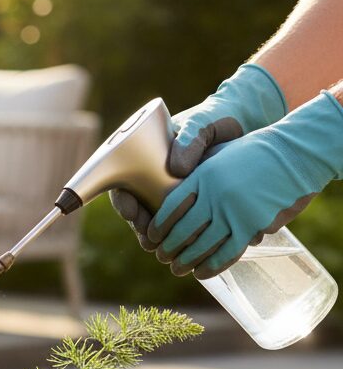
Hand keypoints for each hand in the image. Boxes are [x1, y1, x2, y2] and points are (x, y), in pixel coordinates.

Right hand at [110, 64, 286, 249]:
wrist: (244, 122)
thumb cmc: (216, 118)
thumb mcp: (202, 124)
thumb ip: (190, 140)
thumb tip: (177, 169)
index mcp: (145, 157)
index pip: (123, 182)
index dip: (124, 201)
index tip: (132, 213)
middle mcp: (153, 176)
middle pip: (137, 207)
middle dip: (141, 227)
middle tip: (149, 240)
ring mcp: (171, 190)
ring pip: (157, 220)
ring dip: (157, 237)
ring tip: (163, 249)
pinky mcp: (192, 202)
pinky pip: (181, 222)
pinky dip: (181, 235)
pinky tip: (187, 245)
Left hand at [148, 91, 342, 279]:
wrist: (296, 154)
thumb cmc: (255, 151)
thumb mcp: (220, 153)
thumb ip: (197, 170)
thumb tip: (173, 185)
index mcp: (203, 175)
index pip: (171, 207)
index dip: (159, 226)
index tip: (152, 236)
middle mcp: (214, 195)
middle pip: (182, 230)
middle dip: (168, 248)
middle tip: (161, 257)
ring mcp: (233, 212)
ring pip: (201, 245)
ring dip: (185, 261)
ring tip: (176, 268)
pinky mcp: (252, 225)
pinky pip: (227, 252)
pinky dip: (211, 266)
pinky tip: (200, 273)